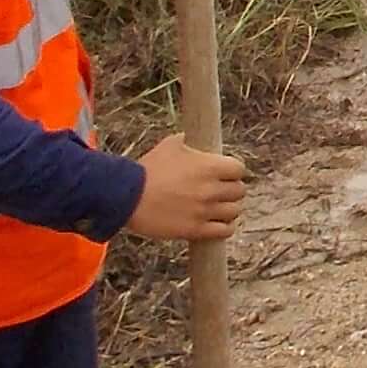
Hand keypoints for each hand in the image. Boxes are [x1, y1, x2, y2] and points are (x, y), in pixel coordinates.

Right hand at [126, 130, 245, 241]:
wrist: (126, 197)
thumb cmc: (147, 170)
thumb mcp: (169, 146)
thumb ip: (187, 141)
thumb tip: (190, 137)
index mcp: (209, 166)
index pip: (239, 169)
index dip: (233, 171)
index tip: (226, 174)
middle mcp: (211, 189)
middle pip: (240, 191)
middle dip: (231, 190)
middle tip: (220, 191)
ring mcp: (205, 210)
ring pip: (234, 211)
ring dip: (228, 209)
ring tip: (218, 208)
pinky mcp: (196, 229)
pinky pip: (225, 231)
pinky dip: (224, 227)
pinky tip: (216, 223)